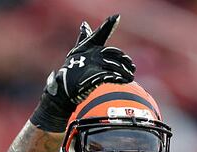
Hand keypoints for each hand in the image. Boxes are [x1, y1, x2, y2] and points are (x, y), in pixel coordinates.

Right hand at [31, 14, 135, 131]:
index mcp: (88, 46)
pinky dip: (119, 78)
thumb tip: (85, 24)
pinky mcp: (94, 76)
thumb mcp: (78, 52)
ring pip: (116, 66)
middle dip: (126, 61)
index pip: (100, 34)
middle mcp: (91, 53)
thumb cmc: (72, 69)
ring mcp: (92, 64)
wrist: (64, 89)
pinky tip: (124, 81)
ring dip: (126, 72)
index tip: (116, 16)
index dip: (108, 25)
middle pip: (115, 54)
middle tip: (132, 68)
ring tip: (130, 77)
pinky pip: (112, 76)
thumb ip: (84, 38)